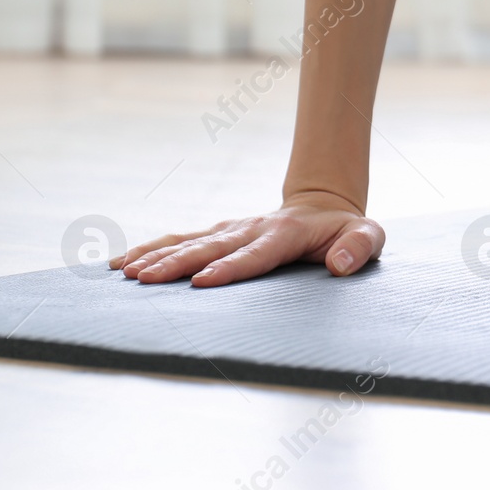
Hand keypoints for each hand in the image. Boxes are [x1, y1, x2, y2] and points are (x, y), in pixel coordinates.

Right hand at [110, 192, 384, 287]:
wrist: (325, 207)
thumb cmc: (347, 230)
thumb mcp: (368, 236)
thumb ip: (359, 247)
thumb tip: (341, 264)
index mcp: (286, 233)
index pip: (255, 254)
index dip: (231, 268)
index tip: (204, 282)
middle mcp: (251, 228)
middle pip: (211, 248)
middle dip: (178, 264)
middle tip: (146, 280)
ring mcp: (231, 229)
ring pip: (189, 242)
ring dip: (157, 256)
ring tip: (126, 272)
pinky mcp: (218, 233)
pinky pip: (180, 240)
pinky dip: (149, 249)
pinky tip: (120, 263)